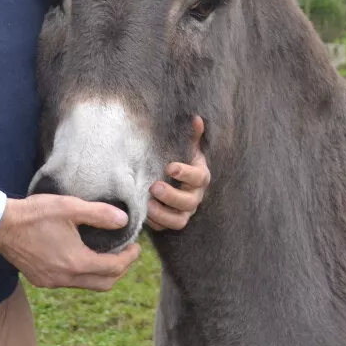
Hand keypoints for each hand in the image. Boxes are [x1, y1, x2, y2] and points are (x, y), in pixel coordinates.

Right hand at [0, 195, 140, 290]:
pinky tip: (80, 257)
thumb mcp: (71, 207)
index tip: (135, 247)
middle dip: (119, 270)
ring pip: (86, 285)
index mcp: (76, 263)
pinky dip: (82, 274)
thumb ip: (100, 214)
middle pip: (104, 284)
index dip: (129, 258)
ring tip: (106, 254)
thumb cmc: (35, 214)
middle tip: (125, 253)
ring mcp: (51, 282)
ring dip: (100, 273)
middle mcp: (65, 278)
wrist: (0, 225)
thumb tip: (123, 220)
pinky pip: (69, 283)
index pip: (114, 268)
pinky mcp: (41, 280)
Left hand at [147, 116, 210, 231]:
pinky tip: (144, 215)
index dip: (185, 173)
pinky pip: (167, 228)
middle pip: (189, 202)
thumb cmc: (179, 160)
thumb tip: (196, 118)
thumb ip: (191, 135)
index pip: (199, 177)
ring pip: (179, 220)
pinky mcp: (173, 221)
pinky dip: (156, 223)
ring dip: (163, 214)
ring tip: (148, 204)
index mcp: (200, 176)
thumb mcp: (185, 148)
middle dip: (171, 196)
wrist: (174, 180)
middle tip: (153, 187)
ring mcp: (185, 212)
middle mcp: (195, 197)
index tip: (169, 167)